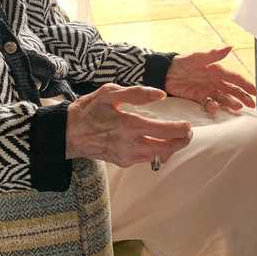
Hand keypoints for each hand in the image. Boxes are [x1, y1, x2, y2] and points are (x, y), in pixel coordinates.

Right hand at [66, 84, 191, 166]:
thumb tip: (161, 95)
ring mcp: (126, 156)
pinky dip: (157, 152)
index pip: (165, 131)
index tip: (188, 125)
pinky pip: (146, 159)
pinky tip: (156, 141)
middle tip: (187, 132)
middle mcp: (130, 144)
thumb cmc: (89, 109)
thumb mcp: (110, 93)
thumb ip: (137, 93)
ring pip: (158, 157)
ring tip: (175, 136)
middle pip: (167, 149)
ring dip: (171, 148)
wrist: (68, 133)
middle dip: (181, 141)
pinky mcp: (122, 162)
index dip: (181, 130)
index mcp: (129, 125)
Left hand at [165, 46, 256, 115]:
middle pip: (233, 90)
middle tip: (252, 105)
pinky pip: (209, 104)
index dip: (246, 85)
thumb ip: (213, 54)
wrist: (164, 73)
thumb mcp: (197, 57)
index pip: (235, 78)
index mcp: (217, 71)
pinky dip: (214, 108)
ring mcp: (208, 90)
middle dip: (244, 97)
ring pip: (224, 98)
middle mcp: (215, 81)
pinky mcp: (199, 98)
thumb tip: (230, 47)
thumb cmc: (181, 62)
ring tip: (237, 108)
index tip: (255, 92)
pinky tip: (216, 110)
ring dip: (231, 103)